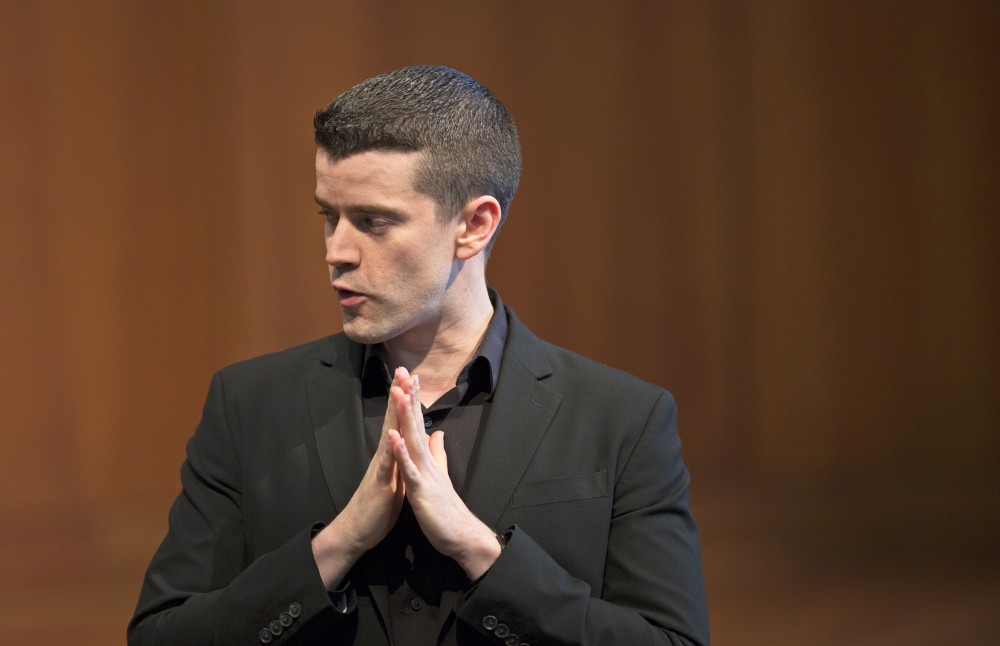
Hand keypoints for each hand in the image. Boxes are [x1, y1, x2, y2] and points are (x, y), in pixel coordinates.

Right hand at [312, 367, 411, 587]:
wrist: (359, 530)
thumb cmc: (379, 504)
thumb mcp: (397, 477)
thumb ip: (404, 458)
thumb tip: (413, 442)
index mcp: (392, 454)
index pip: (401, 420)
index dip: (407, 399)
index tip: (413, 377)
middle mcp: (385, 455)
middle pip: (394, 419)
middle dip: (399, 395)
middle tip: (404, 370)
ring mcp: (381, 467)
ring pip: (389, 435)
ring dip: (394, 413)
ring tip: (399, 391)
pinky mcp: (380, 483)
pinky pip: (386, 464)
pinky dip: (390, 449)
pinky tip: (393, 435)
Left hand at [388, 375, 501, 578]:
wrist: (462, 537)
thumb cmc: (448, 510)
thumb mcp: (439, 477)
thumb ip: (437, 454)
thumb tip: (436, 434)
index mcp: (427, 460)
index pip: (419, 426)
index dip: (414, 402)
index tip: (409, 379)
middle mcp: (427, 463)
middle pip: (416, 426)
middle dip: (409, 399)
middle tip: (404, 374)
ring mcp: (425, 475)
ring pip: (413, 441)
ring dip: (405, 417)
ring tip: (399, 393)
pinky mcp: (422, 490)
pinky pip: (409, 469)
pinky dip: (402, 452)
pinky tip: (394, 436)